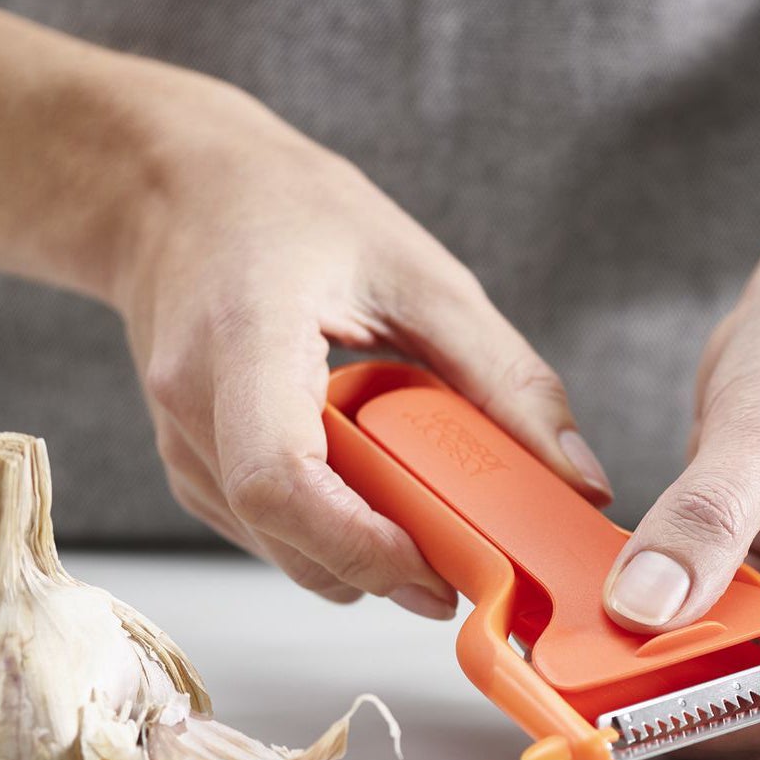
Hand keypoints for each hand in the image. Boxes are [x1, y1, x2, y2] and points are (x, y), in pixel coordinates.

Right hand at [108, 81, 610, 611]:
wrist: (179, 190)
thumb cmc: (293, 213)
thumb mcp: (425, 275)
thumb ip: (507, 379)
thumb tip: (581, 478)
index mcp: (248, 336)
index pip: (279, 478)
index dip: (358, 543)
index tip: (436, 569)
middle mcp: (194, 396)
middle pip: (281, 530)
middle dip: (377, 566)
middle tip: (463, 569)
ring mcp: (180, 436)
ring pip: (272, 544)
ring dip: (354, 556)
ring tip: (427, 526)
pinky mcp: (188, 459)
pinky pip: (261, 529)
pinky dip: (324, 534)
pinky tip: (371, 498)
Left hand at [602, 185, 759, 759]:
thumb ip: (707, 525)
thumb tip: (645, 609)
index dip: (720, 714)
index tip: (628, 711)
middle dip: (679, 697)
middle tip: (582, 688)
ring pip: (725, 671)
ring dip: (656, 666)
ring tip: (577, 655)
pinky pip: (702, 624)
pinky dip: (653, 624)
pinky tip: (596, 613)